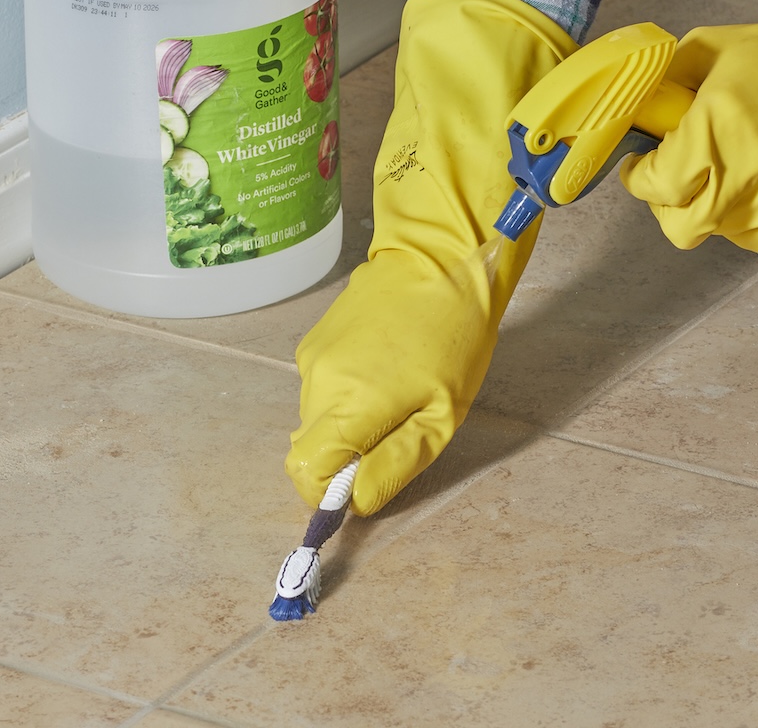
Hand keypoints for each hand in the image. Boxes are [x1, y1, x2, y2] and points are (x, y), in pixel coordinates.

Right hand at [284, 0, 577, 514]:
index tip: (359, 486)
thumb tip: (355, 503)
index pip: (304, 473)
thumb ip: (393, 464)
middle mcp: (316, 382)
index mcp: (348, 404)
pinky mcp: (315, 340)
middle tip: (400, 429)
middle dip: (348, 455)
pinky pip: (324, 387)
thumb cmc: (453, 336)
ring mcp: (311, 357)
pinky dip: (349, 392)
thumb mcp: (441, 415)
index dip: (326, 493)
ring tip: (401, 388)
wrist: (440, 255)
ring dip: (352, 421)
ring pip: (319, 418)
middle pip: (313, 448)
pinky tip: (388, 365)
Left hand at [620, 0, 757, 254]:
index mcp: (712, 135)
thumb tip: (636, 111)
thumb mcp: (708, 52)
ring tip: (730, 171)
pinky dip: (750, 217)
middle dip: (668, 204)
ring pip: (718, 233)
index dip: (639, 178)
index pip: (654, 187)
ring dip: (712, 208)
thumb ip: (664, 85)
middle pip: (679, 227)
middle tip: (673, 180)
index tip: (638, 166)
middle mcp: (742, 181)